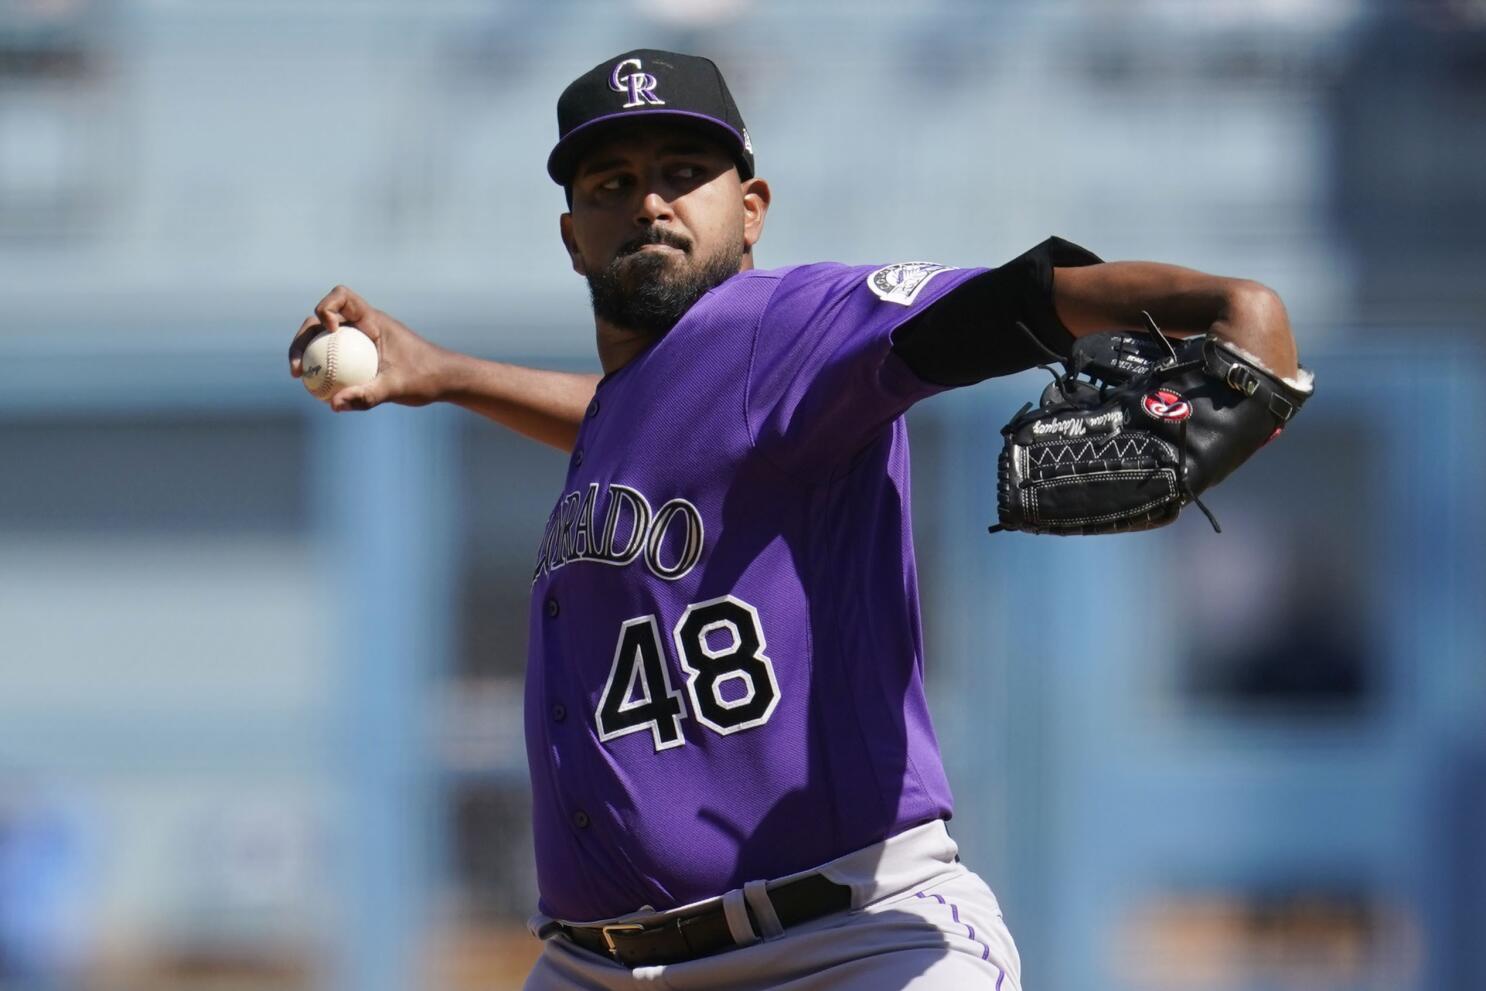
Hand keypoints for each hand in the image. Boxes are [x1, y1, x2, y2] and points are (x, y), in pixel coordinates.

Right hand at [288, 286, 451, 410]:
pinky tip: (317, 391)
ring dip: (307, 353)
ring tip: (299, 378)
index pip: (342, 296)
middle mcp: (362, 324)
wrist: (445, 380)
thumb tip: (333, 404)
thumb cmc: (426, 377)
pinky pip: (335, 356)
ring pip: (324, 339)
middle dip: (303, 338)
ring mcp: (360, 339)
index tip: (330, 331)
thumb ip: (367, 395)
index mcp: (373, 319)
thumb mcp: (397, 388)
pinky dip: (323, 367)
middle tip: (297, 368)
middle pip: (321, 320)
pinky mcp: (360, 354)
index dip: (327, 307)